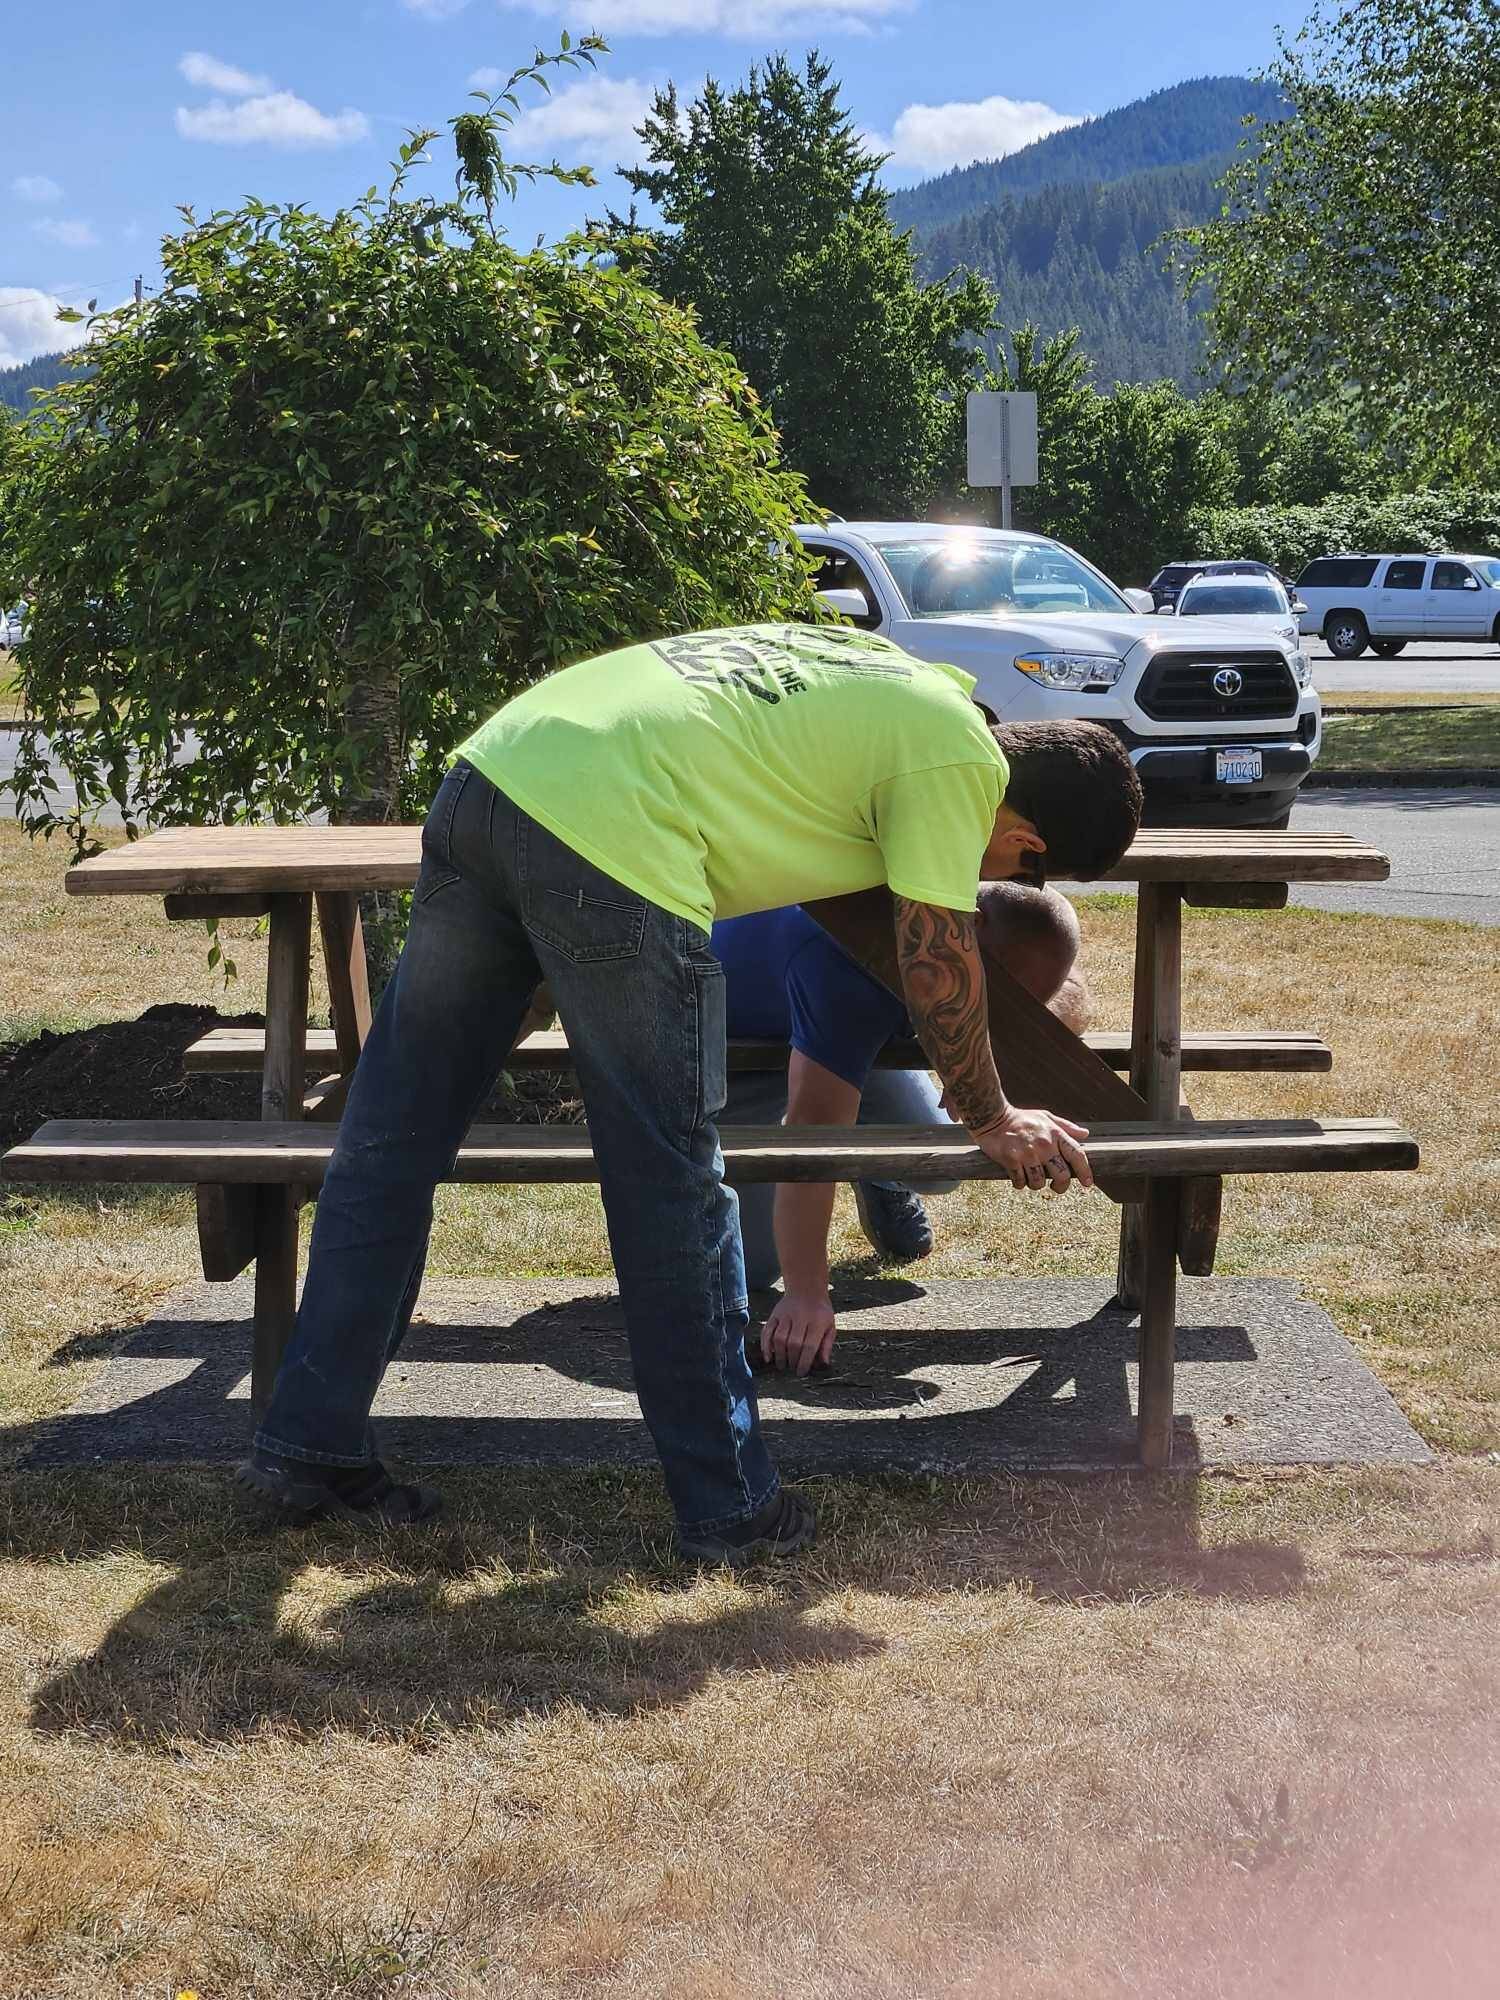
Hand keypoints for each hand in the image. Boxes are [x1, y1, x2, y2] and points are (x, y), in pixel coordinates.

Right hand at [761, 1291, 836, 1375]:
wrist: (806, 1288)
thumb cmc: (820, 1311)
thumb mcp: (830, 1325)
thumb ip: (827, 1344)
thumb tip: (823, 1364)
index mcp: (817, 1321)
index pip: (809, 1346)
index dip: (804, 1362)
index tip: (801, 1372)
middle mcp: (800, 1317)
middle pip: (793, 1343)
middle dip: (792, 1360)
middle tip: (792, 1369)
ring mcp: (785, 1314)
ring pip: (779, 1338)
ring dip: (779, 1355)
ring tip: (782, 1365)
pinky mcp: (774, 1314)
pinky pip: (767, 1331)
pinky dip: (765, 1345)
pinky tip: (768, 1357)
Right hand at [971, 1105, 1091, 1192]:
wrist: (992, 1117)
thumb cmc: (1022, 1119)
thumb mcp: (1046, 1117)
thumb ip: (1066, 1127)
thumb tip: (1086, 1134)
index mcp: (1055, 1134)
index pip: (1077, 1155)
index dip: (1085, 1171)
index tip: (1088, 1183)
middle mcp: (1044, 1144)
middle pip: (1061, 1176)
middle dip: (1060, 1186)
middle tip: (1055, 1187)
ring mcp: (1027, 1153)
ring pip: (1039, 1183)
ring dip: (1035, 1185)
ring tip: (1031, 1177)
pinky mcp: (1011, 1159)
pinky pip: (1020, 1182)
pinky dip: (1019, 1183)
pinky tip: (1017, 1175)